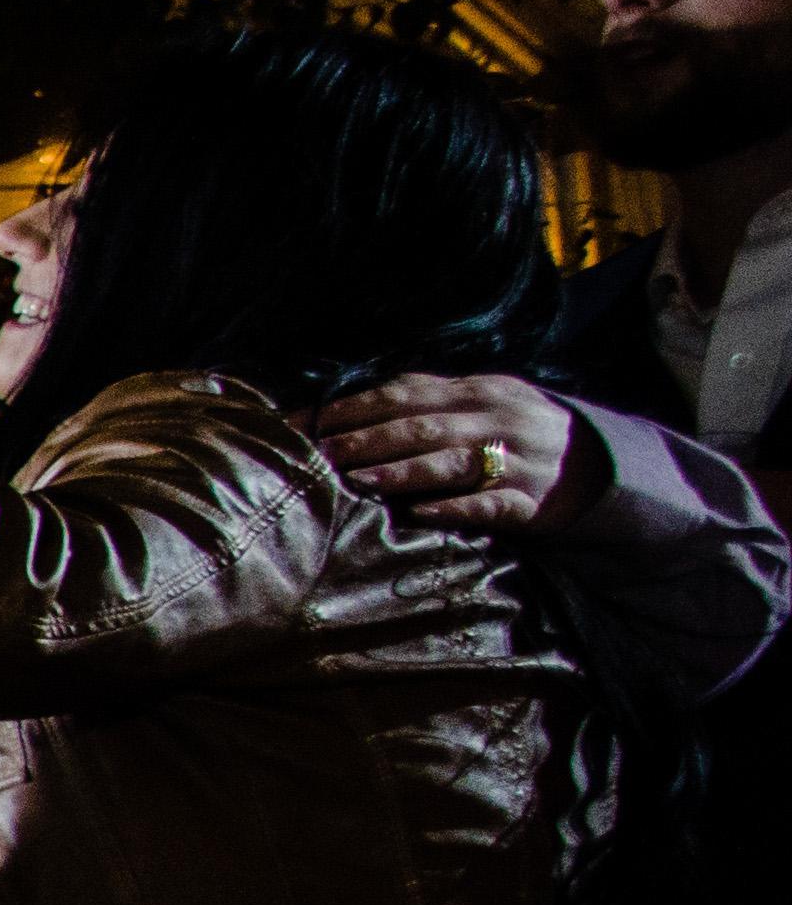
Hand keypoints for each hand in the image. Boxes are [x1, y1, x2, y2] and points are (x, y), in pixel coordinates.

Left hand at [311, 373, 586, 536]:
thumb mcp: (481, 403)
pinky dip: (453, 508)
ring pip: (450, 462)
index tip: (304, 422)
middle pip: (421, 426)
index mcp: (476, 391)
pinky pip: (487, 505)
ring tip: (358, 478)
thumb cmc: (517, 433)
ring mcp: (514, 460)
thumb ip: (427, 402)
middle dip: (365, 438)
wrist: (601, 461)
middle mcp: (494, 420)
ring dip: (401, 471)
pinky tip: (419, 513)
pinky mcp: (529, 501)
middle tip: (318, 453)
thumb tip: (348, 410)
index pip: (405, 393)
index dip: (352, 407)